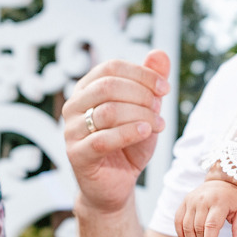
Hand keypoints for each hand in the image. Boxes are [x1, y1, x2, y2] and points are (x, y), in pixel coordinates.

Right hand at [62, 51, 169, 213]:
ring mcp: (72, 130)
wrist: (117, 184)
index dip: (141, 74)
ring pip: (108, 111)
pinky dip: (129, 133)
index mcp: (87, 88)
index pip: (111, 67)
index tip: (165, 88)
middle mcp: (74, 105)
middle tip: (160, 107)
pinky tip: (147, 132)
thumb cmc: (130, 144)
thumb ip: (151, 82)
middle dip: (141, 94)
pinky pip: (103, 139)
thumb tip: (160, 53)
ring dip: (140, 115)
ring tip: (158, 125)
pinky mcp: (77, 154)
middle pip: (108, 86)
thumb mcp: (145, 110)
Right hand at [176, 179, 236, 236]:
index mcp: (219, 202)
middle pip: (197, 227)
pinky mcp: (185, 201)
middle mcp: (203, 200)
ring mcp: (192, 200)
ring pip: (186, 226)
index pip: (211, 225)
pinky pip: (178, 220)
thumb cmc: (234, 199)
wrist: (223, 181)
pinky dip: (181, 233)